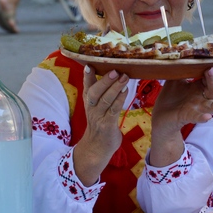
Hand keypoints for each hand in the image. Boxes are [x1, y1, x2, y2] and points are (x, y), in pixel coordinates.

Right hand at [73, 68, 129, 185]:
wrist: (97, 148)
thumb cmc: (100, 124)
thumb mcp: (97, 107)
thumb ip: (101, 93)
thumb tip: (111, 74)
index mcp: (88, 102)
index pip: (87, 87)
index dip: (87, 76)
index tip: (89, 64)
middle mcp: (91, 108)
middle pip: (95, 92)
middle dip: (104, 81)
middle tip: (115, 70)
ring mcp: (98, 117)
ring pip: (105, 100)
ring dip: (115, 88)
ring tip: (124, 77)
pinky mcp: (107, 125)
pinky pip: (113, 110)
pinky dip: (119, 100)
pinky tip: (125, 91)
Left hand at [148, 68, 212, 166]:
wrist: (160, 116)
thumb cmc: (170, 97)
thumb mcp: (174, 79)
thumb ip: (181, 69)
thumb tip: (183, 52)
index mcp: (199, 87)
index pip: (211, 78)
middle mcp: (202, 98)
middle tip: (211, 70)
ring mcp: (197, 108)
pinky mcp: (188, 116)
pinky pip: (198, 118)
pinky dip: (203, 117)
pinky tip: (207, 117)